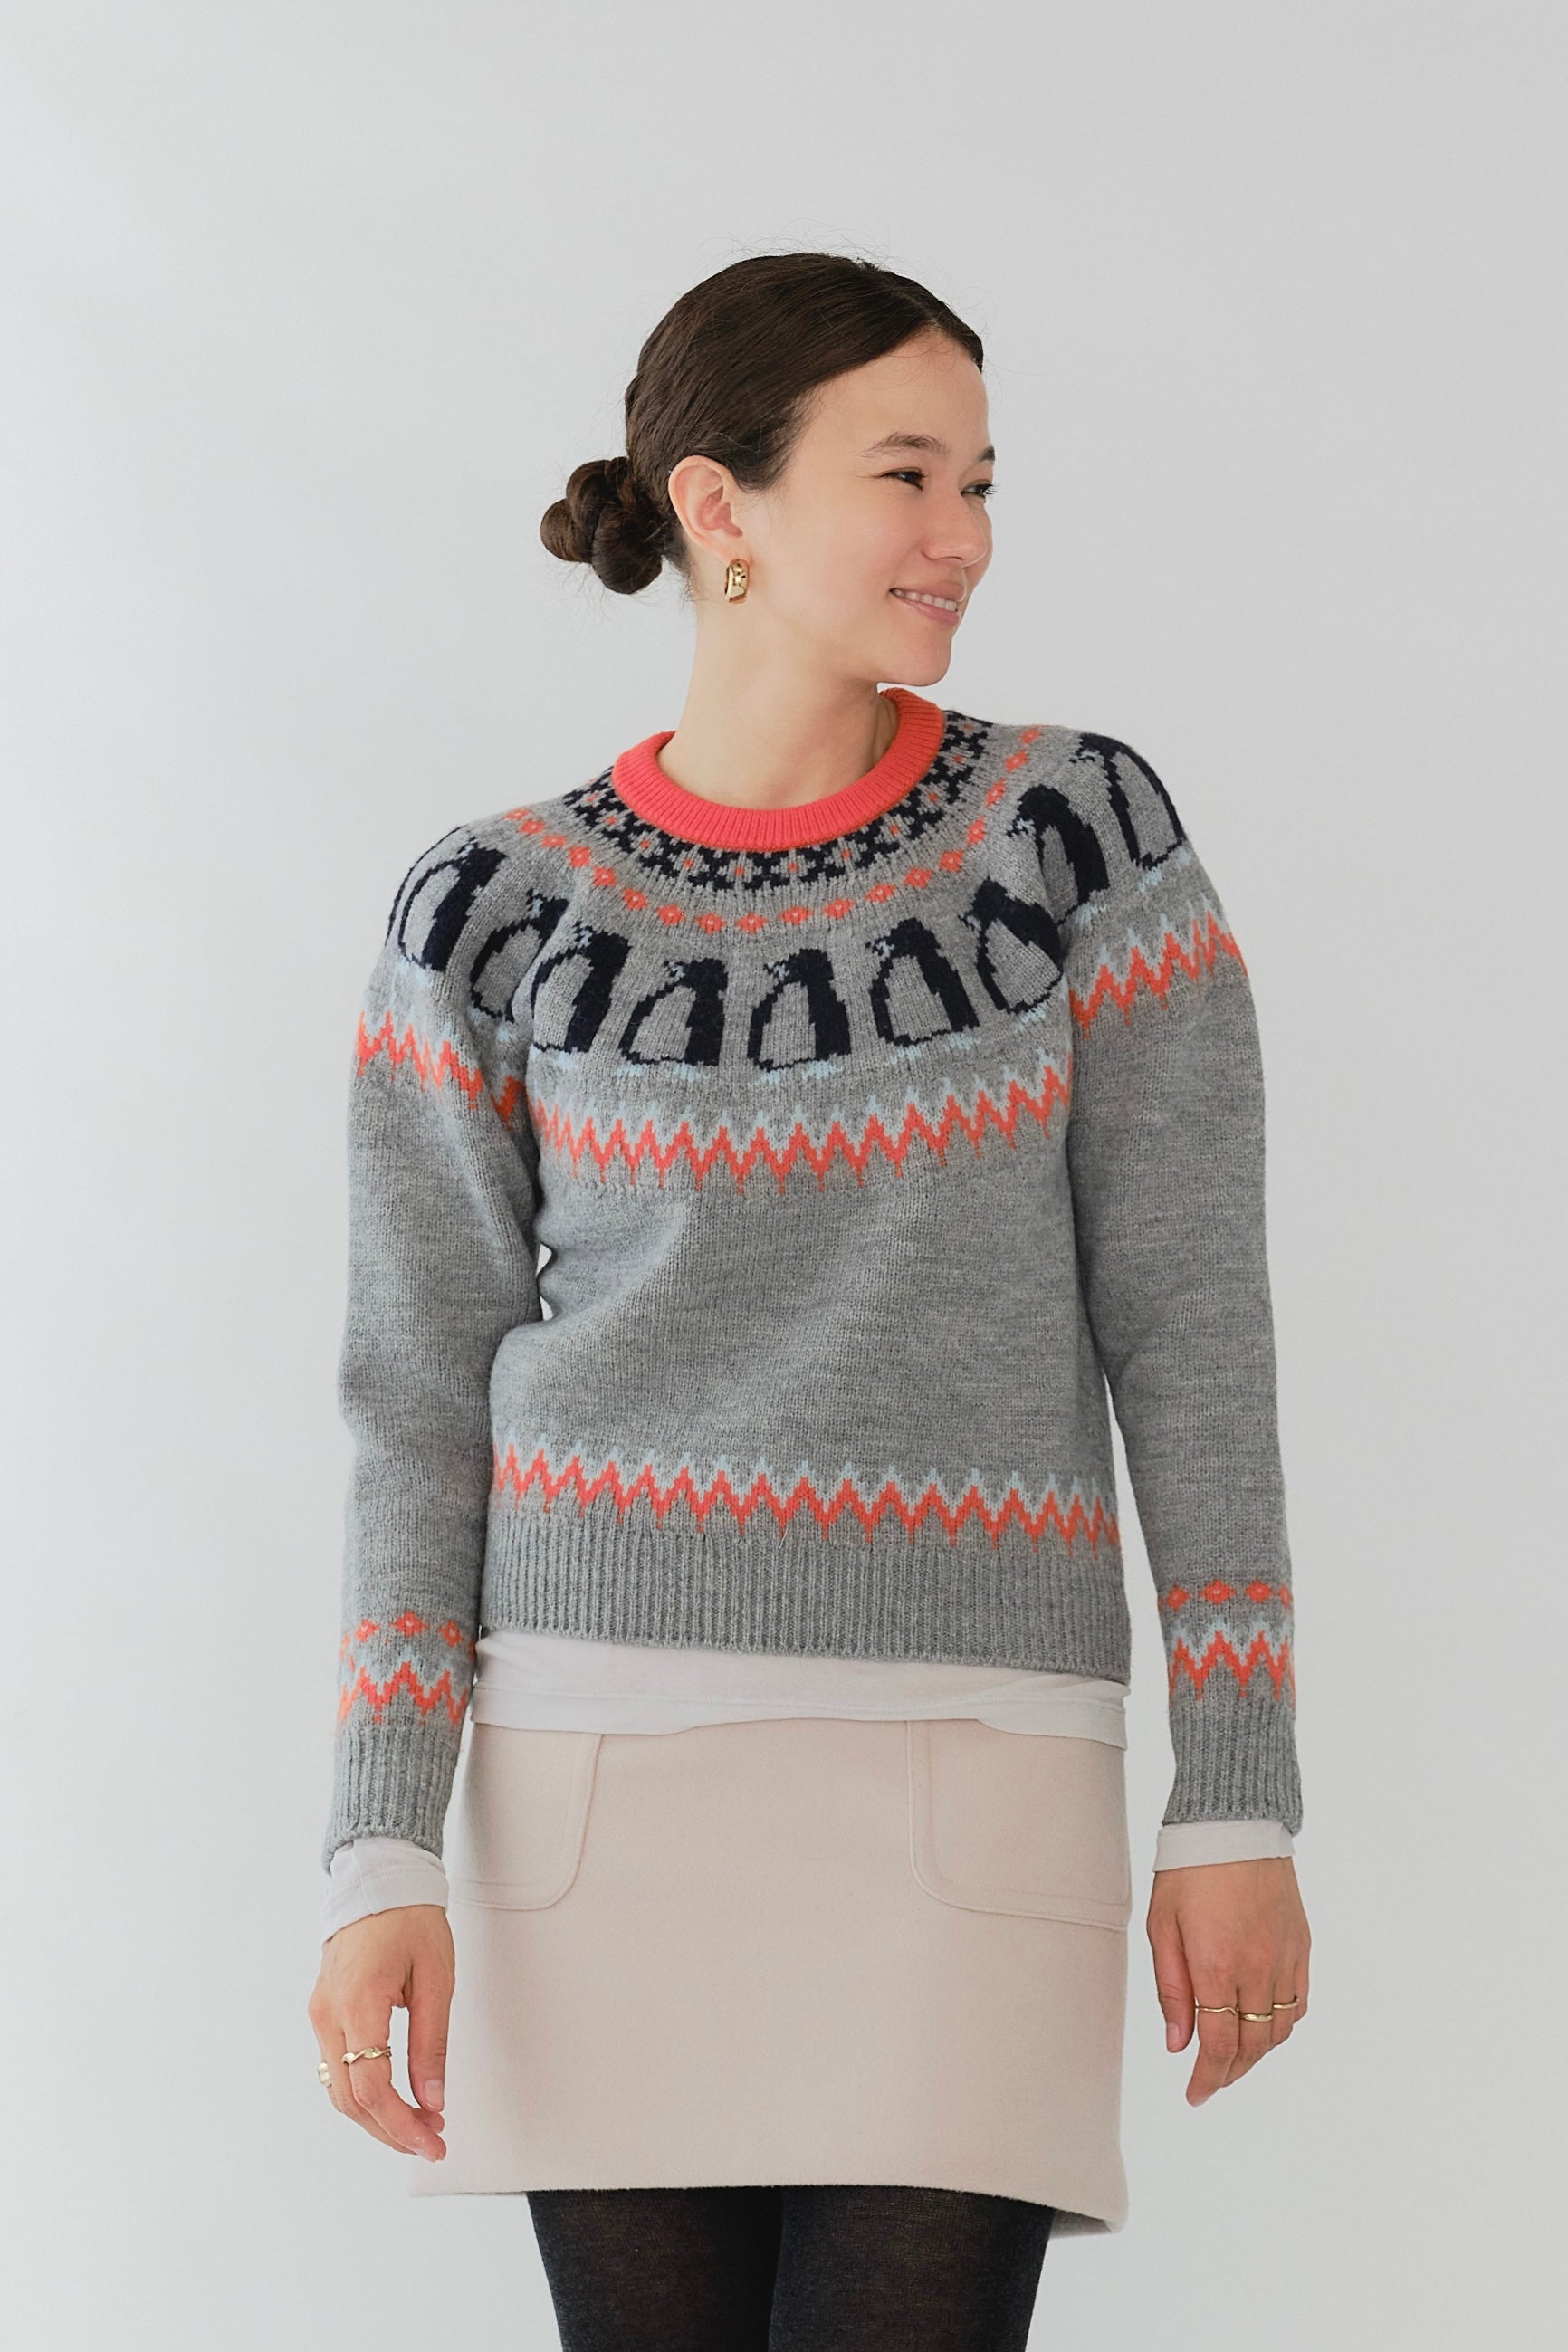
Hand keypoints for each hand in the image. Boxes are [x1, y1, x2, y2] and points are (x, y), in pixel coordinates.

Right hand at [308, 1905, 454, 2159]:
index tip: (432, 2141)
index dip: (402, 2125)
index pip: (372, 2088)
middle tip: (431, 2141)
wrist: (379, 1878)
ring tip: (419, 2123)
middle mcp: (329, 2014)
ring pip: (340, 2089)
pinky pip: (337, 2066)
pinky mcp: (323, 2011)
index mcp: (359, 2003)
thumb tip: (433, 2098)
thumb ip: (432, 2044)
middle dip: (391, 2130)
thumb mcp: (437, 1979)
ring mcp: (320, 2013)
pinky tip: (395, 2097)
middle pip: (350, 2100)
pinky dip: (364, 2091)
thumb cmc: (411, 1919)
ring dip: (377, 2116)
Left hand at [1147, 1857, 1309, 2104]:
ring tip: (1233, 2058)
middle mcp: (1258, 1968)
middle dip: (1230, 2072)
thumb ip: (1171, 1989)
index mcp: (1217, 1965)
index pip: (1219, 2046)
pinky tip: (1264, 2026)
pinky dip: (1282, 2025)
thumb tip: (1177, 2043)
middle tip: (1210, 2082)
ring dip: (1257, 2053)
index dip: (1207, 2079)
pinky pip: (1299, 2003)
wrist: (1233, 1822)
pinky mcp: (1302, 1945)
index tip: (1195, 2095)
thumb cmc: (1188, 1869)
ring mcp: (1286, 1957)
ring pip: (1279, 2030)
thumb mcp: (1162, 1926)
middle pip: (1252, 2046)